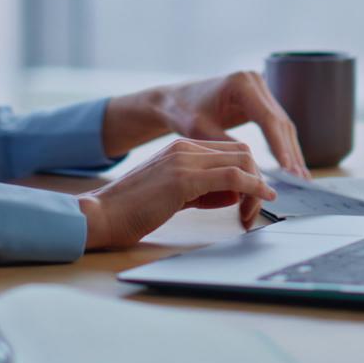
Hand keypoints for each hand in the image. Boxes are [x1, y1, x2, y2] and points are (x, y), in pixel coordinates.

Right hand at [78, 138, 276, 249]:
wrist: (102, 214)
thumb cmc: (133, 210)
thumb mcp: (174, 195)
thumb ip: (202, 191)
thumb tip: (233, 195)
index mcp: (181, 148)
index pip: (230, 151)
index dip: (249, 172)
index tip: (254, 196)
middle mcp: (184, 148)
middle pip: (241, 152)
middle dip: (257, 179)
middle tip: (256, 207)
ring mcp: (184, 160)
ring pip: (242, 161)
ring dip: (257, 187)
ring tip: (252, 213)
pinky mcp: (183, 178)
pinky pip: (232, 177)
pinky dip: (253, 187)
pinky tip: (261, 198)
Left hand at [164, 71, 309, 177]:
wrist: (174, 99)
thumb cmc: (182, 112)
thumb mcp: (199, 131)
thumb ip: (225, 146)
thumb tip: (249, 169)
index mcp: (240, 84)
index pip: (267, 118)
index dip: (278, 146)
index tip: (286, 169)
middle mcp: (254, 81)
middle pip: (280, 122)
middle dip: (290, 152)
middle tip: (299, 180)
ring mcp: (260, 89)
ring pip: (283, 125)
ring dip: (292, 152)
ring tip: (300, 179)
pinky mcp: (260, 100)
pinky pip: (276, 126)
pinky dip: (283, 147)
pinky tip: (291, 167)